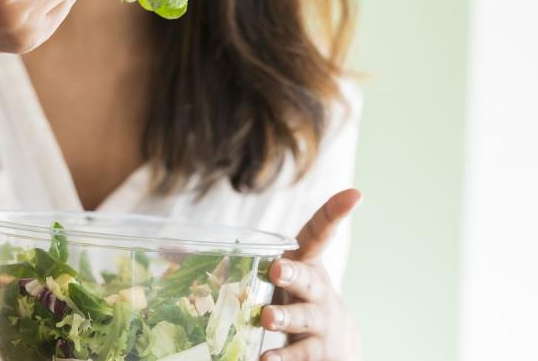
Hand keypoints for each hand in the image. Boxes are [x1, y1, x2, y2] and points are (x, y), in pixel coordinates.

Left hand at [260, 188, 362, 360]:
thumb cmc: (298, 301)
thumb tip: (182, 256)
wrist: (337, 348)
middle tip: (278, 270)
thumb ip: (255, 263)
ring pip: (304, 318)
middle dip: (294, 274)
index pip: (320, 234)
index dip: (335, 213)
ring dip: (286, 318)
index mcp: (308, 265)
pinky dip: (283, 359)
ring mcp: (320, 322)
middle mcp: (318, 291)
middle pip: (309, 279)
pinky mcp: (316, 351)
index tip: (355, 194)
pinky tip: (266, 360)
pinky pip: (299, 354)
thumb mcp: (288, 277)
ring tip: (268, 319)